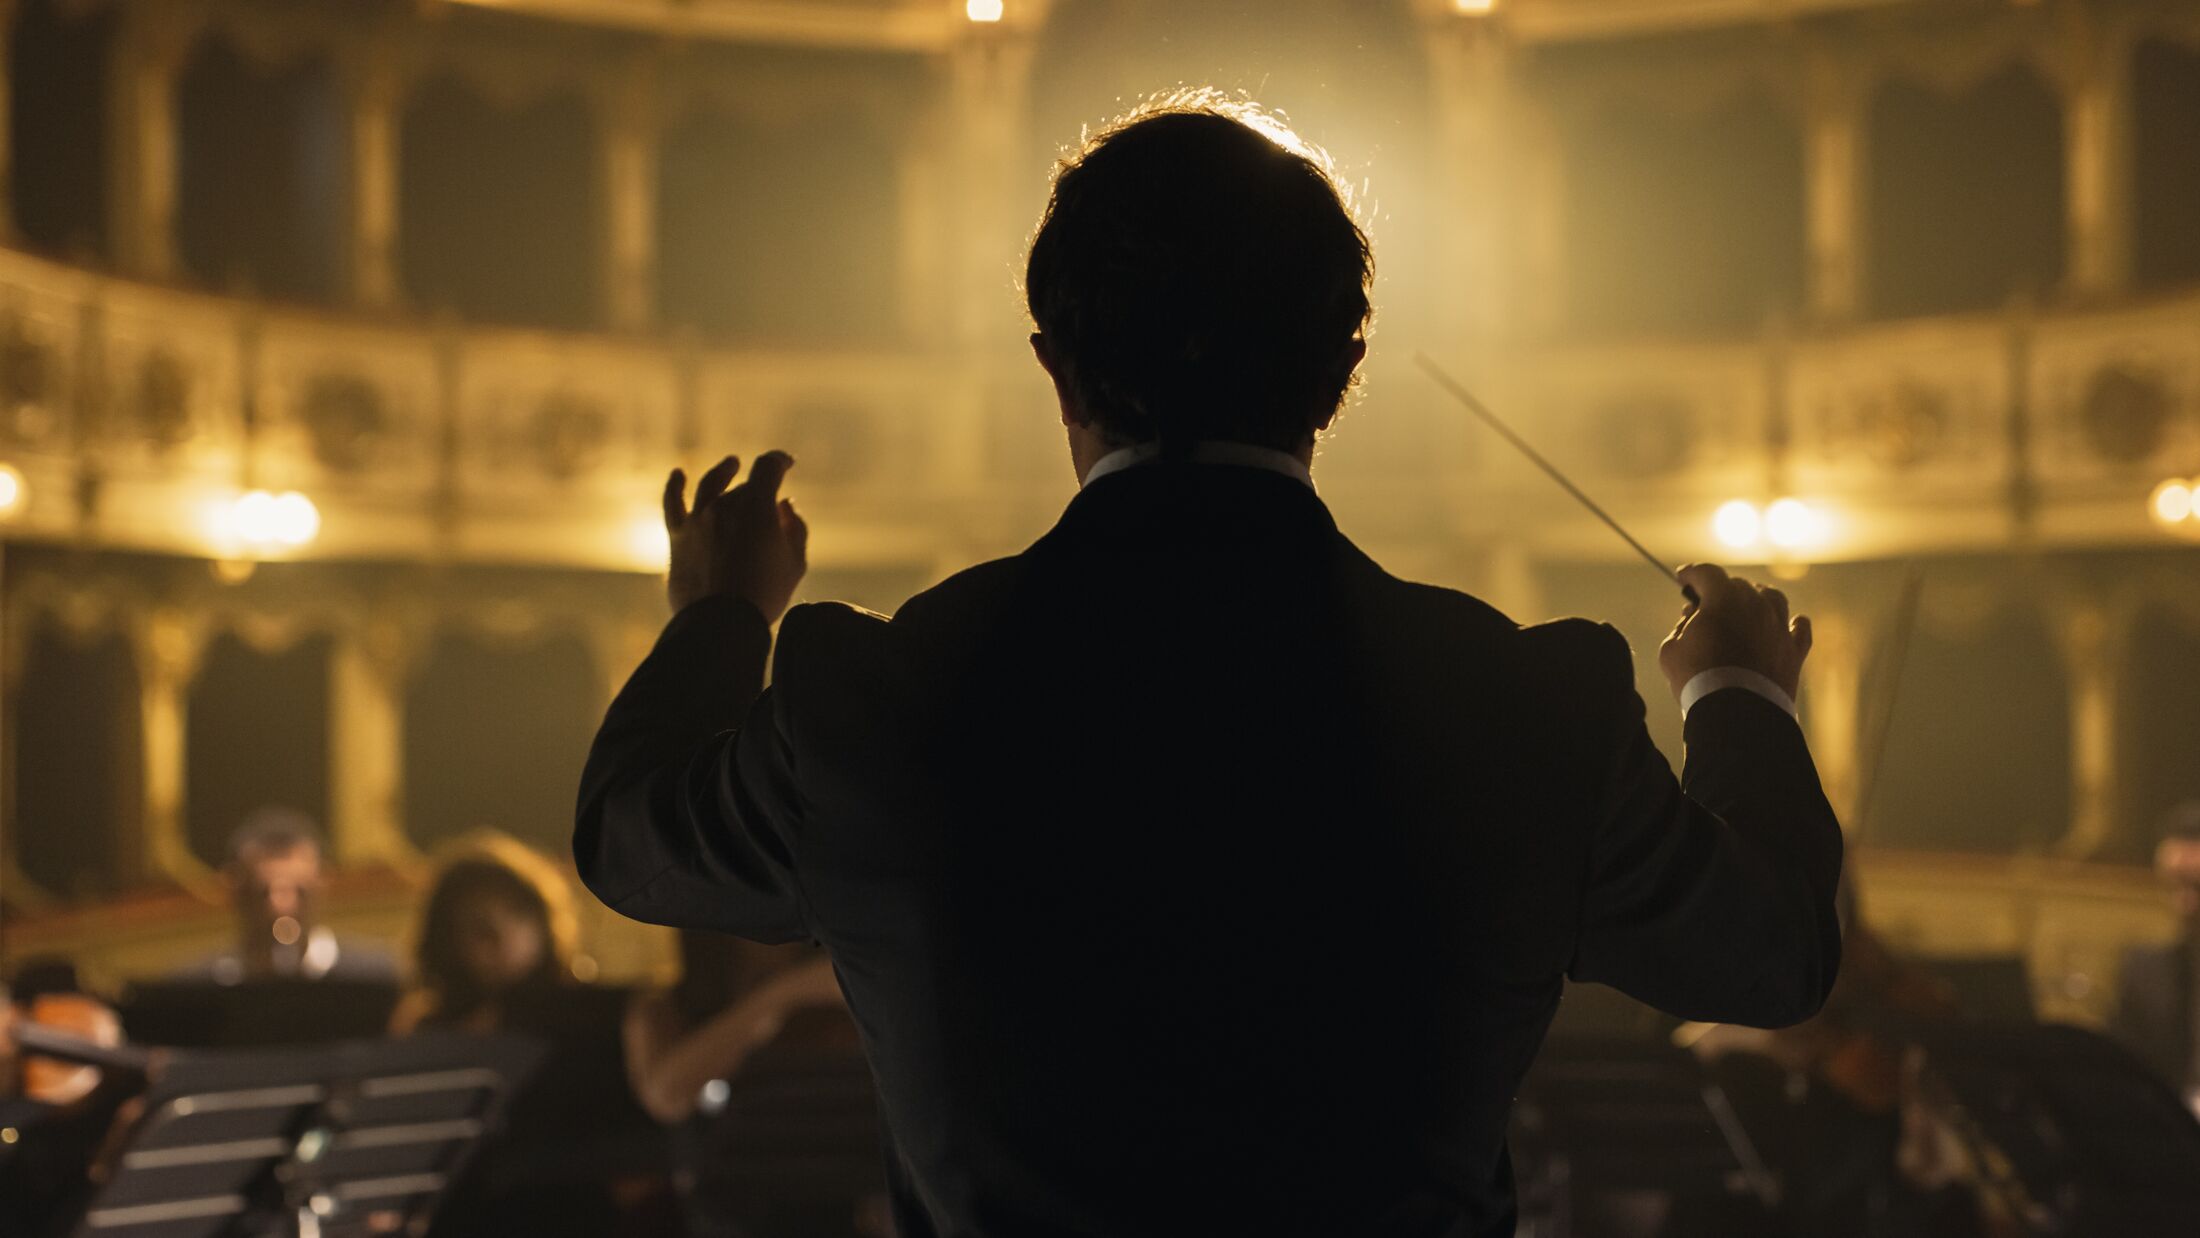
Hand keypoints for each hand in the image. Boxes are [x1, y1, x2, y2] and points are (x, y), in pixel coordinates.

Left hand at [662, 451, 808, 620]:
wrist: (721, 623)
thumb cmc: (765, 594)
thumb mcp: (795, 563)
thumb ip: (794, 528)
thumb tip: (784, 505)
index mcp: (757, 506)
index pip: (768, 466)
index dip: (779, 461)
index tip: (786, 463)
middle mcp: (725, 504)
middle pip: (744, 487)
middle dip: (760, 493)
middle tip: (771, 513)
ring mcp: (698, 519)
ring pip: (711, 485)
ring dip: (723, 472)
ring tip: (730, 465)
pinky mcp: (678, 537)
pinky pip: (673, 504)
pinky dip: (674, 486)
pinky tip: (678, 475)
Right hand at [1657, 563, 1811, 702]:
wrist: (1736, 714)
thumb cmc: (1698, 680)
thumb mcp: (1671, 649)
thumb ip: (1682, 626)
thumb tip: (1694, 618)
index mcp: (1723, 598)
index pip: (1706, 573)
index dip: (1692, 573)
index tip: (1683, 578)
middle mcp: (1756, 604)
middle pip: (1738, 585)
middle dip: (1719, 591)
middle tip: (1705, 606)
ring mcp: (1779, 626)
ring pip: (1772, 598)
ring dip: (1756, 599)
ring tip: (1746, 608)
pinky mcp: (1794, 651)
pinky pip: (1799, 628)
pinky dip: (1791, 624)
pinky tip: (1787, 625)